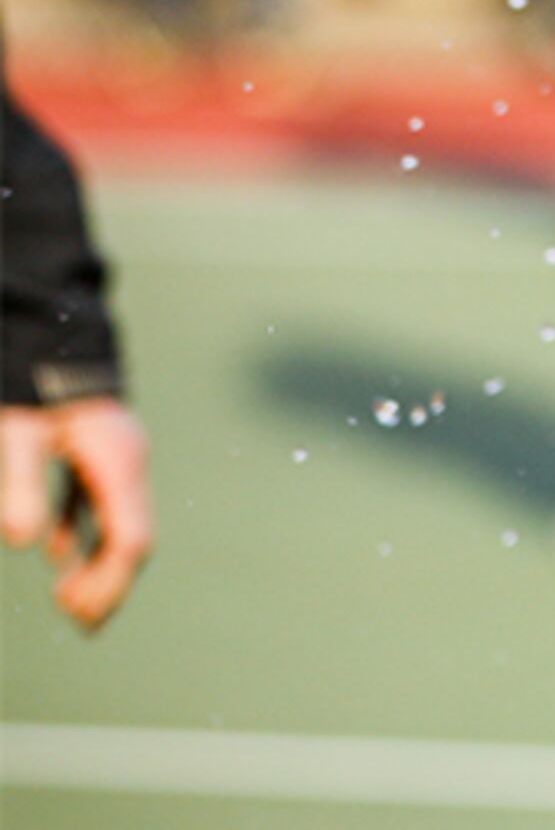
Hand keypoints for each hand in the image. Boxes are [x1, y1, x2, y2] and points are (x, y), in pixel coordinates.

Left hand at [1, 398, 154, 629]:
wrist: (47, 334)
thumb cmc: (31, 385)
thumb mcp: (20, 435)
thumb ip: (23, 487)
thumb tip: (28, 544)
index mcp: (118, 465)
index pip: (130, 541)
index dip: (108, 584)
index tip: (74, 614)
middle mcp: (128, 466)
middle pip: (133, 540)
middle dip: (108, 585)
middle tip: (76, 622)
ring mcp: (118, 461)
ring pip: (121, 526)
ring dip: (98, 567)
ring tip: (70, 603)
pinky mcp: (101, 456)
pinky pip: (102, 508)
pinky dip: (85, 537)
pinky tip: (59, 556)